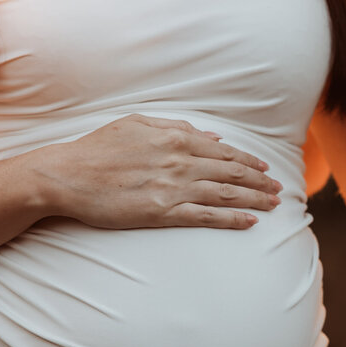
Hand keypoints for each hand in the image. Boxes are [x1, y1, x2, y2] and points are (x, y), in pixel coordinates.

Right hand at [32, 114, 282, 229]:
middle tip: (278, 189)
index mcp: (174, 138)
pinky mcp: (162, 212)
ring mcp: (173, 188)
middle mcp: (179, 162)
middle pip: (231, 172)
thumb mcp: (136, 124)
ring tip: (273, 204)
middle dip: (259, 181)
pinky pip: (206, 216)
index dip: (248, 161)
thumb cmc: (98, 149)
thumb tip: (209, 136)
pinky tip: (250, 222)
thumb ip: (176, 128)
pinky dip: (232, 219)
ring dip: (253, 199)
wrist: (67, 175)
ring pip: (225, 193)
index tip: (264, 168)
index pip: (222, 151)